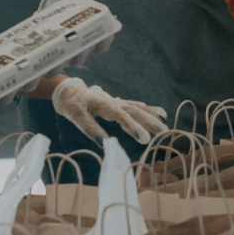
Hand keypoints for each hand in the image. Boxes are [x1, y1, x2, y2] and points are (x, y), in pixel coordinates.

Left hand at [51, 77, 166, 144]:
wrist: (68, 90)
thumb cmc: (71, 104)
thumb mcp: (75, 116)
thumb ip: (89, 128)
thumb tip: (103, 144)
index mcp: (103, 103)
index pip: (121, 116)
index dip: (133, 126)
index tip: (144, 139)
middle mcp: (113, 101)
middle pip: (134, 110)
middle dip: (149, 121)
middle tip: (163, 132)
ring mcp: (116, 101)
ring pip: (137, 107)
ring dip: (151, 115)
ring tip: (165, 123)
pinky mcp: (117, 103)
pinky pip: (134, 105)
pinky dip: (147, 109)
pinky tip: (158, 113)